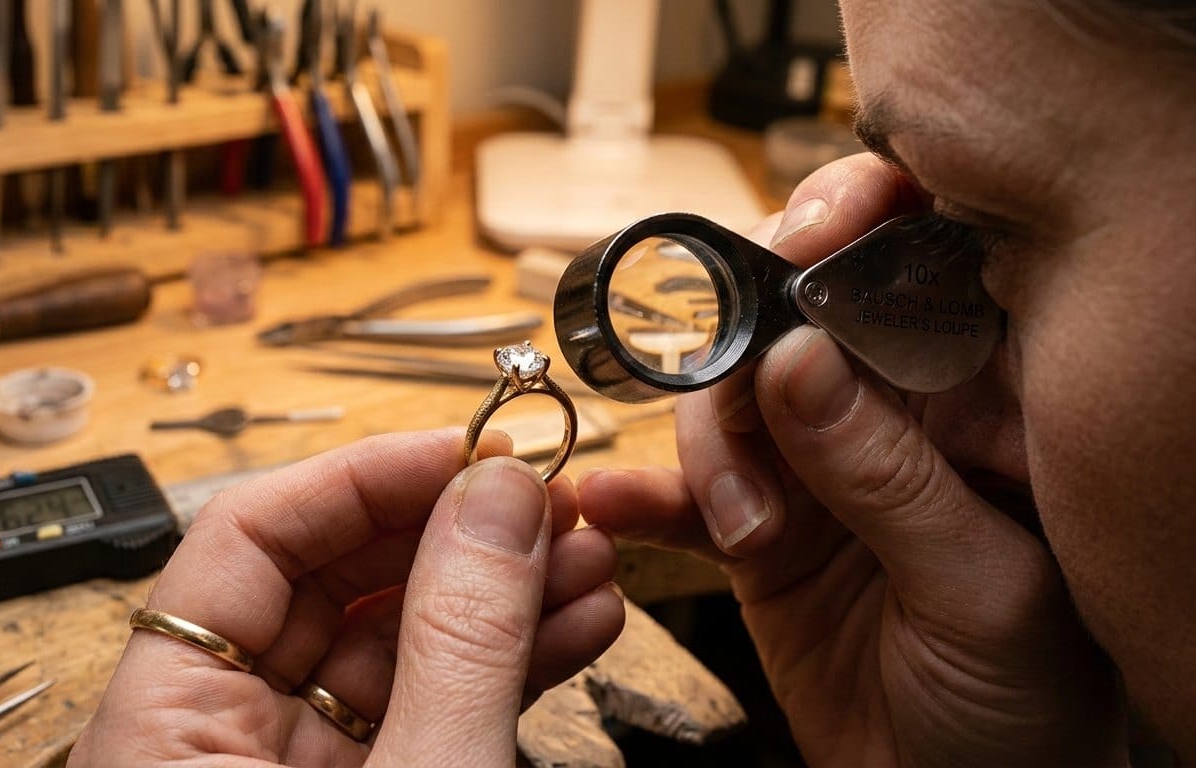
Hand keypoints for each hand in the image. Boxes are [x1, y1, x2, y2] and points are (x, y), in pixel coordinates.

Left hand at [70, 429, 623, 766]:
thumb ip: (455, 647)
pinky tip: (576, 619)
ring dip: (506, 593)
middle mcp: (225, 739)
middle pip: (334, 579)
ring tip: (589, 555)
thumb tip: (495, 502)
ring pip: (402, 643)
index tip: (470, 450)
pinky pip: (439, 703)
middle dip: (457, 532)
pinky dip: (510, 662)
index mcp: (166, 729)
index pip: (246, 538)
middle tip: (548, 498)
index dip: (364, 476)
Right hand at [579, 154, 1124, 766]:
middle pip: (790, 314)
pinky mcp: (755, 526)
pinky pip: (684, 492)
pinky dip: (642, 496)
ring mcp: (813, 467)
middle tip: (736, 400)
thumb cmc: (1025, 709)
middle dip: (746, 345)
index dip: (853, 225)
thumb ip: (889, 475)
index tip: (799, 244)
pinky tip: (615, 509)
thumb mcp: (982, 590)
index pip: (915, 267)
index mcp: (978, 403)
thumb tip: (796, 357)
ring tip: (745, 527)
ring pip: (726, 395)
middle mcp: (889, 415)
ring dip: (707, 449)